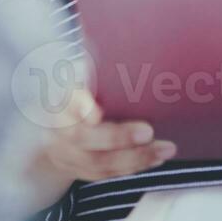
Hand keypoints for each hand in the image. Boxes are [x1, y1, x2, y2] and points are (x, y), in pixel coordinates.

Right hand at [22, 87, 176, 212]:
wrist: (56, 130)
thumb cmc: (81, 96)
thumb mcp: (83, 79)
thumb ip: (99, 73)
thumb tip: (129, 47)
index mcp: (61, 102)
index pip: (66, 101)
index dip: (79, 107)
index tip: (94, 113)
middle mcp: (60, 131)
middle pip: (84, 138)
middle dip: (118, 138)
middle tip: (148, 131)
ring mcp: (69, 156)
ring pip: (99, 162)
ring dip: (136, 157)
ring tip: (165, 148)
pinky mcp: (81, 171)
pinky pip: (107, 174)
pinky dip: (134, 167)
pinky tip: (155, 158)